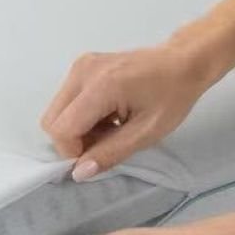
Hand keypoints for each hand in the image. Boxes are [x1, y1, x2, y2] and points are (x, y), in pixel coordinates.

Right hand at [42, 32, 232, 180]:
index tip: (98, 155)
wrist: (183, 61)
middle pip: (51, 121)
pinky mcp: (81, 66)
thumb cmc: (172, 97)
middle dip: (72, 141)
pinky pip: (65, 101)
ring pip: (56, 112)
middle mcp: (83, 72)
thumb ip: (110, 153)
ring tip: (109, 127)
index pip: (61, 129)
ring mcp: (80, 66)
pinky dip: (80, 116)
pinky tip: (107, 114)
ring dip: (76, 129)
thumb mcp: (146, 133)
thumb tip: (79, 173)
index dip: (73, 151)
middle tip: (105, 142)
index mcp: (101, 86)